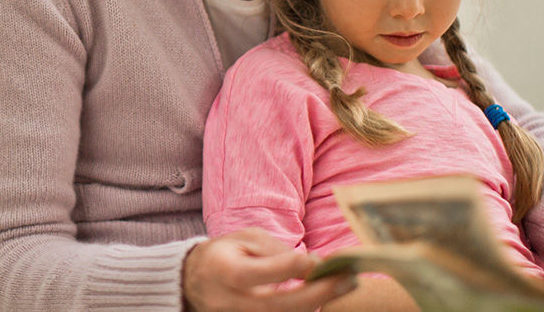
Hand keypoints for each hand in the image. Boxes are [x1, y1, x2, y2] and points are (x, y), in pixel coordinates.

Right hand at [182, 228, 356, 310]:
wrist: (193, 282)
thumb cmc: (225, 254)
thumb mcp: (246, 239)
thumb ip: (278, 251)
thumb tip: (315, 265)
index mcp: (227, 271)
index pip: (267, 272)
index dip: (296, 267)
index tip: (322, 261)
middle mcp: (232, 302)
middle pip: (282, 305)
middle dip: (321, 293)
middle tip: (349, 279)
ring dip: (318, 303)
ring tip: (343, 285)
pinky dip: (303, 310)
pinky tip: (321, 297)